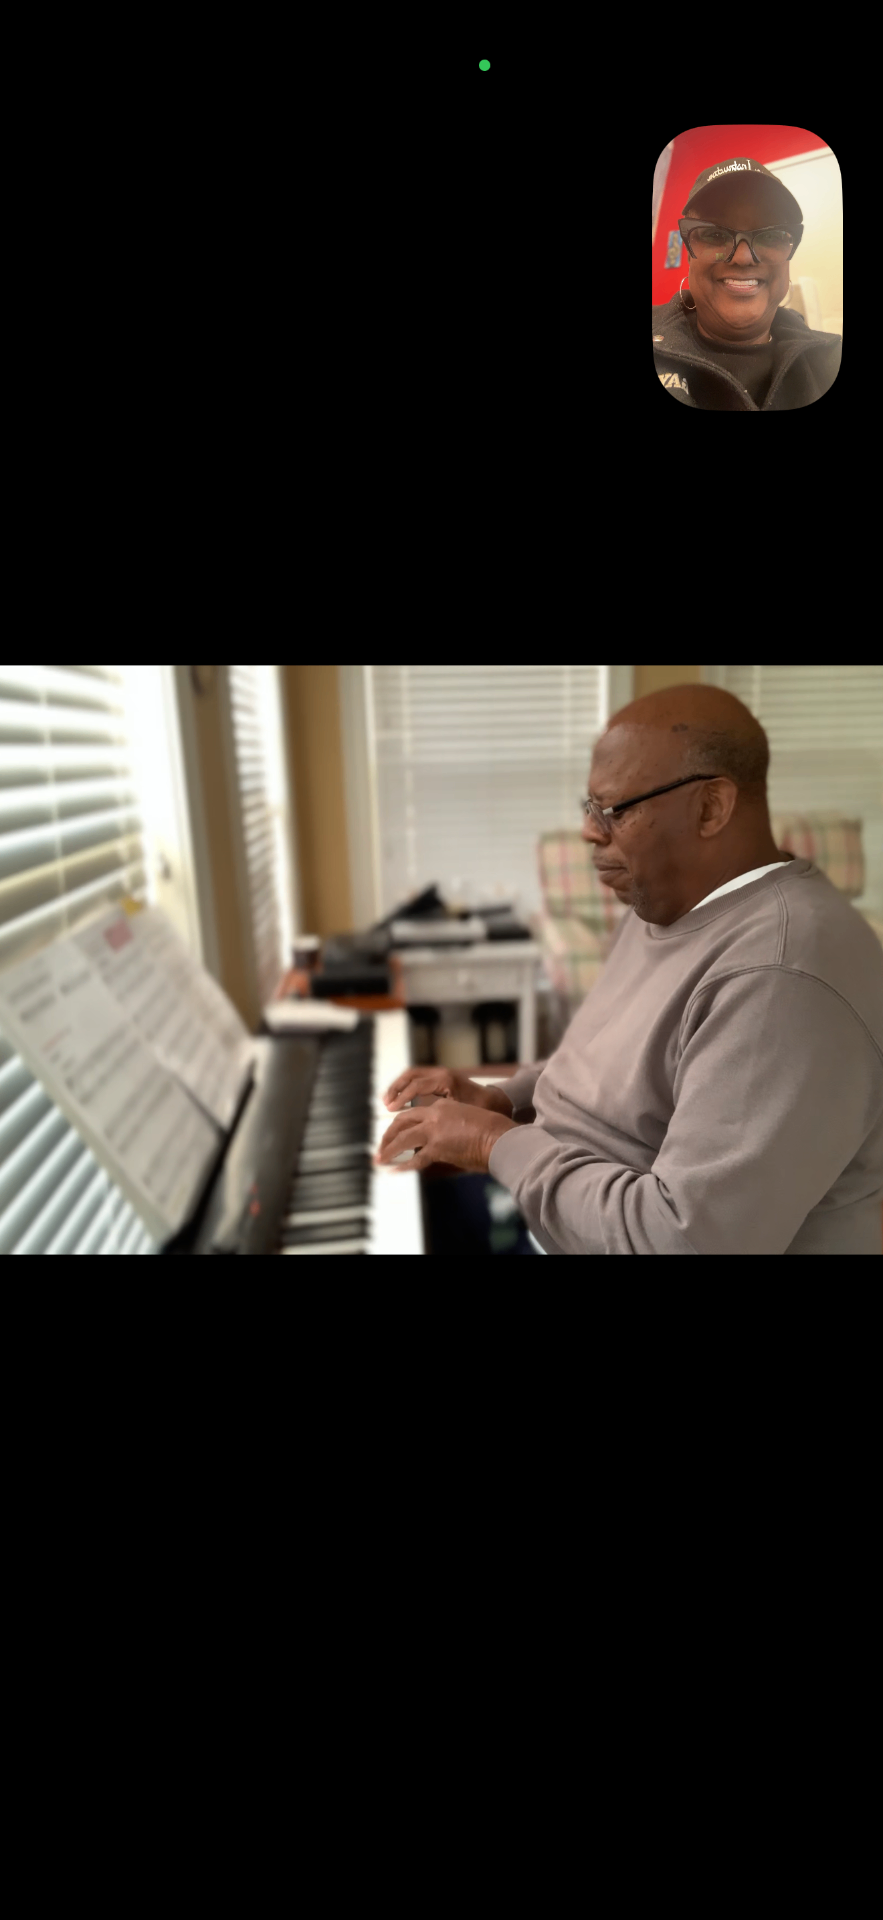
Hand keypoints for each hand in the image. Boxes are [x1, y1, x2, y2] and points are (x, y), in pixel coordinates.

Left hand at [375, 1098, 515, 1176]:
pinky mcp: (437, 1147)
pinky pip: (415, 1158)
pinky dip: (403, 1165)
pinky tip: (393, 1170)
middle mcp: (434, 1115)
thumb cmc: (491, 1131)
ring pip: (402, 1138)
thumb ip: (449, 1128)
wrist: (500, 1138)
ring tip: (379, 1159)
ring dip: (388, 1149)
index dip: (401, 1124)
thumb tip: (440, 1144)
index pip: (413, 1114)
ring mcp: (434, 1131)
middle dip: (388, 1135)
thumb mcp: (467, 1120)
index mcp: (442, 1107)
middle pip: (402, 1122)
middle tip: (381, 1146)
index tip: (395, 1133)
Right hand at [383, 1066, 512, 1116]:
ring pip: (413, 1074)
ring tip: (389, 1100)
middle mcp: (441, 1073)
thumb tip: (417, 1134)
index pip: (417, 1085)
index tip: (391, 1108)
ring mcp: (441, 1073)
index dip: (402, 1097)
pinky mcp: (440, 1077)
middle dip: (396, 1088)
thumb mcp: (459, 1116)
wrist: (495, 1101)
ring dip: (399, 1085)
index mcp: (446, 1081)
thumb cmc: (480, 1111)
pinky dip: (407, 1086)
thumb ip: (438, 1121)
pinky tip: (401, 1097)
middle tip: (386, 1102)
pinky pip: (419, 1077)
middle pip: (411, 1074)